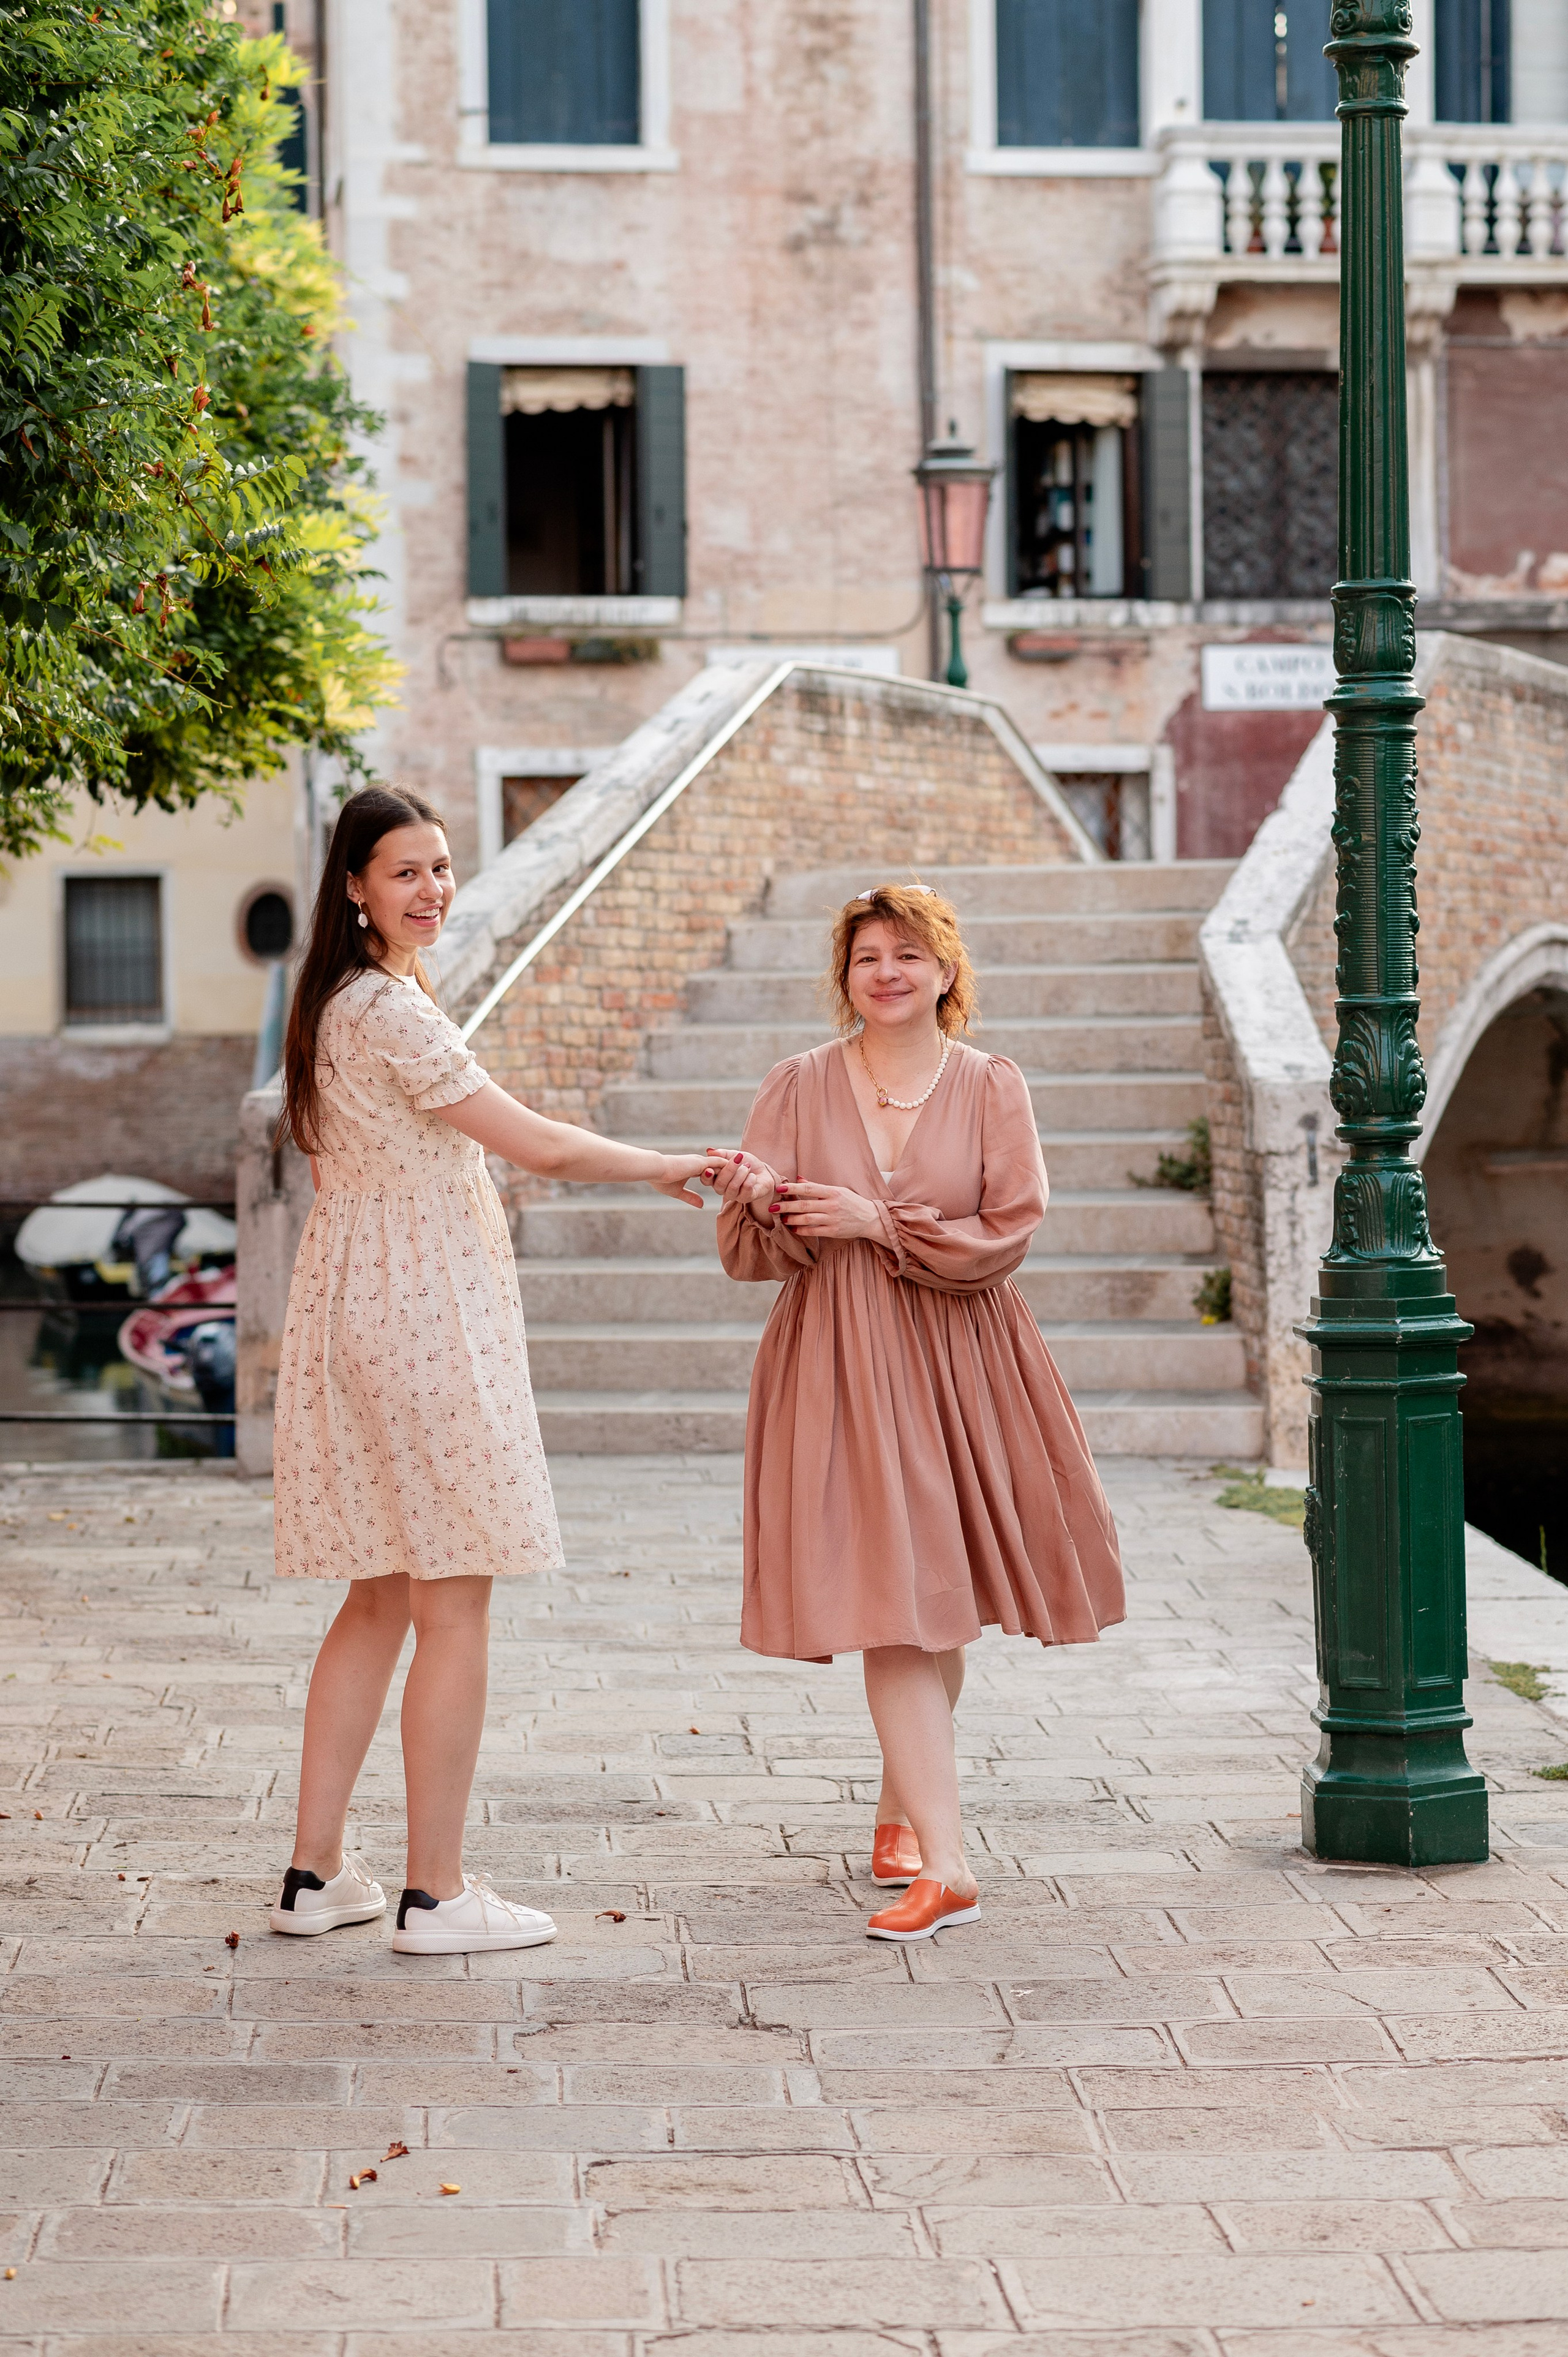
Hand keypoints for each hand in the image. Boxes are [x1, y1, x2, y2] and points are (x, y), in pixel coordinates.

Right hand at [649, 1149, 775, 1209]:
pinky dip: (730, 1165)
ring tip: (748, 1167)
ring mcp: (700, 1162)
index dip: (720, 1173)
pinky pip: (720, 1163)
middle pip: (719, 1165)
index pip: (710, 1171)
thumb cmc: (661, 1180)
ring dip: (734, 1166)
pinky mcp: (701, 1163)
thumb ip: (690, 1197)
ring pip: (722, 1163)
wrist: (655, 1169)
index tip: (730, 1177)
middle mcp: (698, 1163)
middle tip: (745, 1169)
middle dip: (732, 1168)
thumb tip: (701, 1206)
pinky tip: (741, 1167)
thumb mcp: (677, 1192)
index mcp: (692, 1168)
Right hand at [702, 1149, 779, 1208]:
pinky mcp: (746, 1198)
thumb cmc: (745, 1163)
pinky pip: (745, 1191)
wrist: (763, 1172)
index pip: (706, 1180)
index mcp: (715, 1178)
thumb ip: (722, 1154)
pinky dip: (750, 1180)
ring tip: (747, 1166)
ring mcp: (734, 1195)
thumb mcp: (733, 1154)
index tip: (711, 1168)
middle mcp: (722, 1189)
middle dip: (729, 1170)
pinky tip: (753, 1176)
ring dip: (740, 1174)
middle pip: (719, 1184)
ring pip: (732, 1188)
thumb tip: (709, 1150)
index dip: (706, 1175)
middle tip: (738, 1159)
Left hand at [774, 1178, 884, 1241]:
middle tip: (773, 1207)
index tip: (779, 1188)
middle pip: (805, 1205)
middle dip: (787, 1206)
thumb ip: (817, 1187)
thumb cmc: (852, 1202)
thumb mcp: (837, 1190)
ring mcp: (832, 1219)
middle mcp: (832, 1205)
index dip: (792, 1189)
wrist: (869, 1218)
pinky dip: (802, 1230)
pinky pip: (814, 1231)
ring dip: (792, 1219)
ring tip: (782, 1218)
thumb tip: (799, 1180)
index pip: (808, 1189)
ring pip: (807, 1219)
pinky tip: (793, 1228)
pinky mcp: (833, 1231)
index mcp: (832, 1192)